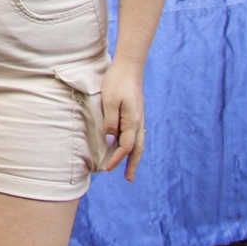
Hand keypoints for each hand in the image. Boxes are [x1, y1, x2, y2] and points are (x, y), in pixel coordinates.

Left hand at [100, 58, 146, 180]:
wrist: (129, 67)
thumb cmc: (117, 82)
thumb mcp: (109, 102)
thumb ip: (110, 122)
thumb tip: (110, 141)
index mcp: (132, 121)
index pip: (126, 146)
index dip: (117, 158)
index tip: (107, 168)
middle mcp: (138, 122)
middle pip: (137, 149)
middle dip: (132, 164)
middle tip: (128, 178)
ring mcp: (138, 117)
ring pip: (139, 142)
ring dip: (134, 156)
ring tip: (130, 168)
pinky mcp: (136, 113)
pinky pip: (136, 134)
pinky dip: (133, 144)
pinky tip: (128, 146)